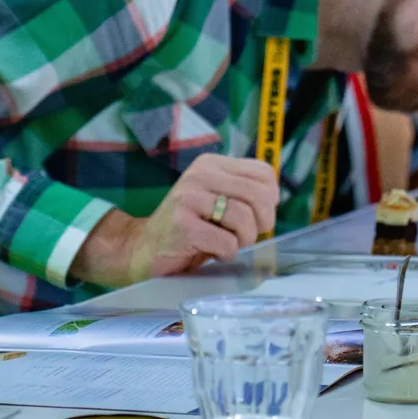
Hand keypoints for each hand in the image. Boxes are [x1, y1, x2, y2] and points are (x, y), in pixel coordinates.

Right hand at [72, 154, 278, 287]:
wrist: (142, 249)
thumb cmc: (190, 228)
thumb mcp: (217, 200)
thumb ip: (243, 192)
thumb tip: (275, 198)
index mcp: (211, 164)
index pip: (264, 173)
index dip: (270, 200)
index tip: (256, 216)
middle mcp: (200, 174)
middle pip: (259, 196)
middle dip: (260, 224)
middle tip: (244, 236)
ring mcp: (189, 198)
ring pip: (245, 219)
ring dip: (242, 241)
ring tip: (225, 244)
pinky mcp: (183, 225)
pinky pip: (228, 243)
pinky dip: (226, 254)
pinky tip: (210, 252)